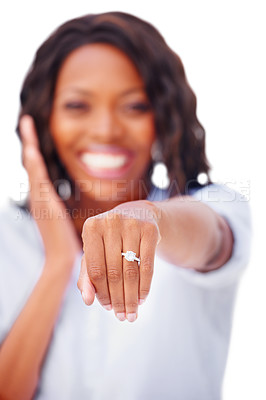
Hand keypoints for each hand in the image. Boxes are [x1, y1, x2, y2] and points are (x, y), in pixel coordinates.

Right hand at [19, 115, 83, 271]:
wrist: (63, 260)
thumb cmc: (67, 243)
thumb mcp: (65, 219)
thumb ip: (63, 207)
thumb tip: (68, 203)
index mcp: (42, 199)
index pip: (37, 169)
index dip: (35, 152)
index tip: (35, 137)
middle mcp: (37, 196)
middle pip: (30, 162)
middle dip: (29, 141)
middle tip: (27, 121)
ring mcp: (38, 200)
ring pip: (32, 166)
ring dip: (29, 144)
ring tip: (28, 124)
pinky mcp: (44, 205)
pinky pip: (38, 180)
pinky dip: (34, 164)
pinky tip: (32, 149)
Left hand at [78, 200, 160, 321]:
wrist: (137, 216)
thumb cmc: (110, 240)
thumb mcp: (95, 253)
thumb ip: (87, 276)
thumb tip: (87, 300)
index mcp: (91, 227)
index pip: (95, 269)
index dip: (101, 292)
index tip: (108, 308)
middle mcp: (111, 222)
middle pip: (114, 271)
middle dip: (118, 299)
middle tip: (122, 317)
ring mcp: (132, 224)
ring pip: (131, 271)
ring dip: (132, 297)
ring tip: (132, 314)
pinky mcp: (150, 229)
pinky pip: (148, 265)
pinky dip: (145, 286)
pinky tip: (142, 299)